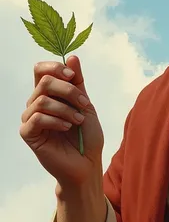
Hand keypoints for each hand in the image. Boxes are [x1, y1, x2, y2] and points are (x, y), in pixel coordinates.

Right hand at [20, 56, 103, 187]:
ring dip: (66, 109)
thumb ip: (78, 82)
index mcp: (49, 94)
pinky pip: (37, 118)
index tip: (72, 76)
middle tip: (84, 103)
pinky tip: (67, 128)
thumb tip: (72, 57)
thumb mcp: (86, 104)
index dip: (55, 67)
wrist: (87, 164)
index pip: (41, 70)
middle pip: (43, 82)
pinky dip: (56, 121)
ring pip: (41, 100)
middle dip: (68, 90)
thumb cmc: (87, 136)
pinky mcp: (28, 134)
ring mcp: (30, 119)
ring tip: (78, 120)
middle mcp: (36, 104)